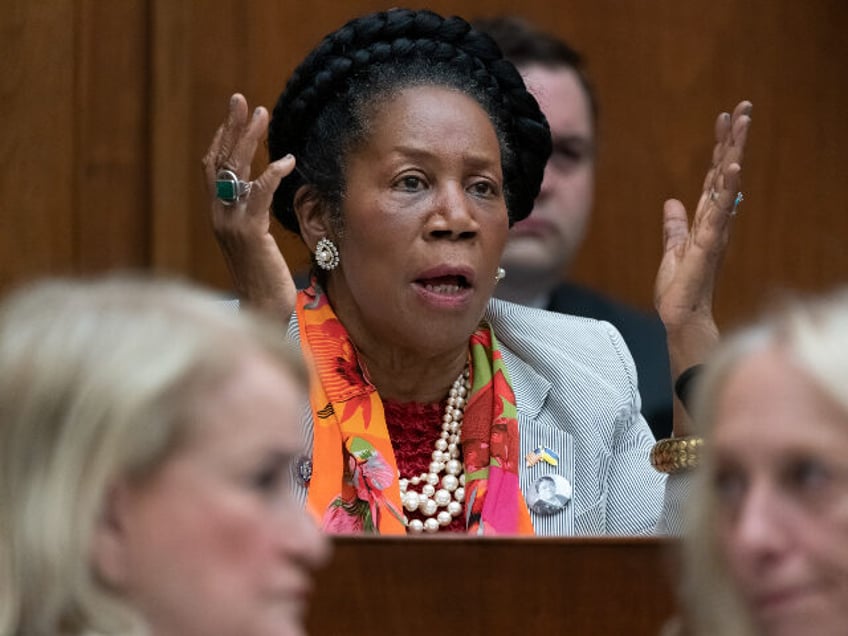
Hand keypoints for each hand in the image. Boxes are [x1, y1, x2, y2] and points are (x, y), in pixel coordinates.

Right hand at [202, 93, 297, 321]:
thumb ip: (255, 218)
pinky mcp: (249, 234)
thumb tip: (264, 194)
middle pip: (219, 162)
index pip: (213, 170)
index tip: (234, 115)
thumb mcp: (257, 243)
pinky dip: (271, 174)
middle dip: (230, 127)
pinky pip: (258, 195)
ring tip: (261, 114)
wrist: (263, 313)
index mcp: (219, 217)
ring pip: (234, 172)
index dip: (221, 139)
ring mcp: (230, 225)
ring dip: (248, 139)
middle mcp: (219, 217)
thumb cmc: (267, 282)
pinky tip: (287, 160)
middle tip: (241, 99)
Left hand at [654, 101, 751, 429]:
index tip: (726, 118)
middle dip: (734, 139)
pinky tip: (733, 165)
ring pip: (726, 183)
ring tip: (742, 122)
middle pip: (726, 172)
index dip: (721, 148)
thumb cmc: (680, 289)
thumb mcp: (673, 249)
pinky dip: (727, 187)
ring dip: (734, 152)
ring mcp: (714, 230)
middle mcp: (716, 220)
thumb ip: (674, 226)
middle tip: (743, 107)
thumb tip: (671, 204)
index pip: (715, 176)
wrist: (680, 317)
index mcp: (706, 219)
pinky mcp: (708, 243)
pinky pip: (719, 211)